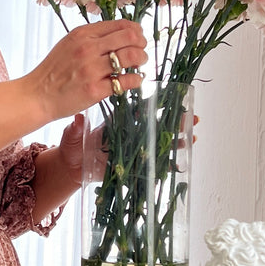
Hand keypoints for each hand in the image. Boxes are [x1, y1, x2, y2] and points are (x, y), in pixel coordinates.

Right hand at [23, 21, 148, 122]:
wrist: (37, 95)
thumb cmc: (54, 71)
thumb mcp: (69, 44)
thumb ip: (92, 37)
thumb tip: (121, 34)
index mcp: (83, 34)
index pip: (121, 24)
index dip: (136, 30)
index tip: (139, 38)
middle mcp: (88, 48)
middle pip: (130, 37)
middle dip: (142, 44)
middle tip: (142, 52)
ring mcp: (92, 69)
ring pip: (131, 56)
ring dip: (142, 60)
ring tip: (140, 65)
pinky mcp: (95, 90)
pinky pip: (125, 81)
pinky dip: (136, 80)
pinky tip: (135, 81)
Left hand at [58, 110, 197, 184]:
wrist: (71, 166)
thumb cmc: (72, 147)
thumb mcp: (72, 137)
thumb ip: (76, 130)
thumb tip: (77, 120)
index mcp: (118, 120)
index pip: (140, 109)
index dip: (157, 104)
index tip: (173, 98)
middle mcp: (129, 133)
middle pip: (157, 124)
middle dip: (176, 121)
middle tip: (193, 118)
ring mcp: (133, 149)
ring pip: (159, 142)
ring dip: (177, 140)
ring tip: (193, 137)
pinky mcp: (133, 165)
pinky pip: (153, 164)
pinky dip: (167, 164)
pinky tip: (181, 163)